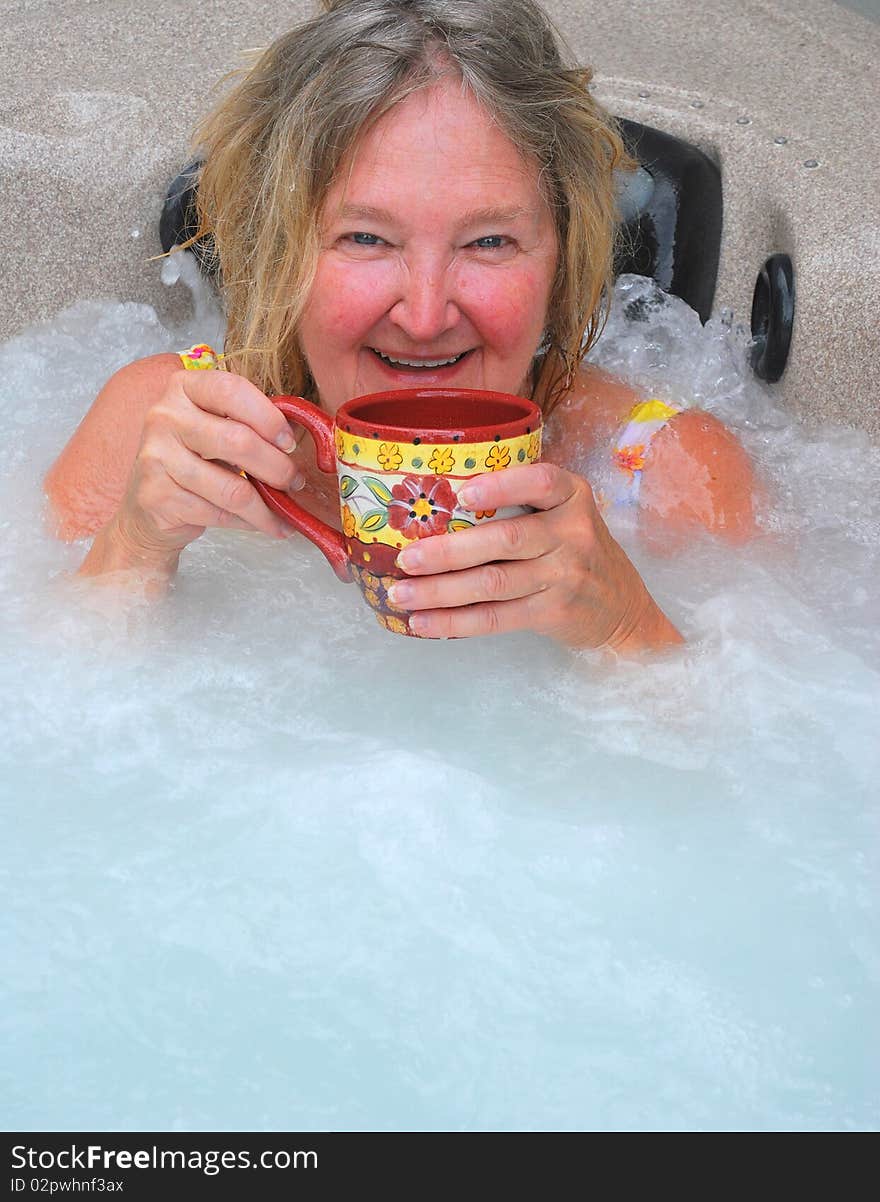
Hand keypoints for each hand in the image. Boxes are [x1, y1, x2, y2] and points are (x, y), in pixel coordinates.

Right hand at [102, 368, 304, 569]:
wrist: (149, 506)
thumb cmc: (193, 461)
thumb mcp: (215, 428)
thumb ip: (247, 423)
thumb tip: (300, 436)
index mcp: (182, 388)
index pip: (231, 389)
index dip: (268, 417)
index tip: (289, 442)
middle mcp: (164, 417)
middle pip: (238, 441)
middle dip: (277, 467)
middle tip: (295, 481)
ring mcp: (156, 457)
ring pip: (232, 488)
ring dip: (267, 506)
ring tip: (284, 512)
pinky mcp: (157, 497)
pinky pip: (219, 514)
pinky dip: (248, 523)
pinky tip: (259, 523)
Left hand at [388, 463, 682, 651]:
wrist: (624, 609)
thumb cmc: (578, 552)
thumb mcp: (566, 515)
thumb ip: (523, 504)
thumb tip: (438, 505)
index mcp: (571, 497)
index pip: (541, 482)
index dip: (502, 486)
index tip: (464, 493)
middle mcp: (572, 533)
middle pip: (505, 539)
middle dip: (449, 550)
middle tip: (405, 559)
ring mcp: (565, 575)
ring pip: (493, 583)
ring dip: (441, 591)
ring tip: (401, 595)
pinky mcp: (554, 612)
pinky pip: (497, 618)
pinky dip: (456, 622)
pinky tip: (424, 623)